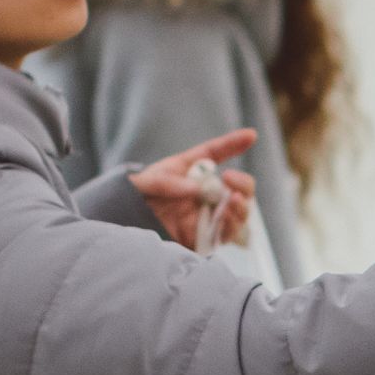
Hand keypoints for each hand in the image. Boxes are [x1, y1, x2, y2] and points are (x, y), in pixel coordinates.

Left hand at [133, 130, 256, 250]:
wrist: (123, 227)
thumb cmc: (132, 200)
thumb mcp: (144, 183)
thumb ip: (167, 182)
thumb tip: (197, 190)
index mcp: (190, 173)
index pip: (214, 154)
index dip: (233, 144)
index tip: (251, 135)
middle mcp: (203, 194)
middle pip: (237, 188)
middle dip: (243, 183)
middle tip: (231, 179)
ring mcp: (205, 217)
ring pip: (238, 212)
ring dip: (241, 206)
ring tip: (233, 200)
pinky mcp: (204, 239)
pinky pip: (225, 234)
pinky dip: (230, 226)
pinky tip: (226, 218)